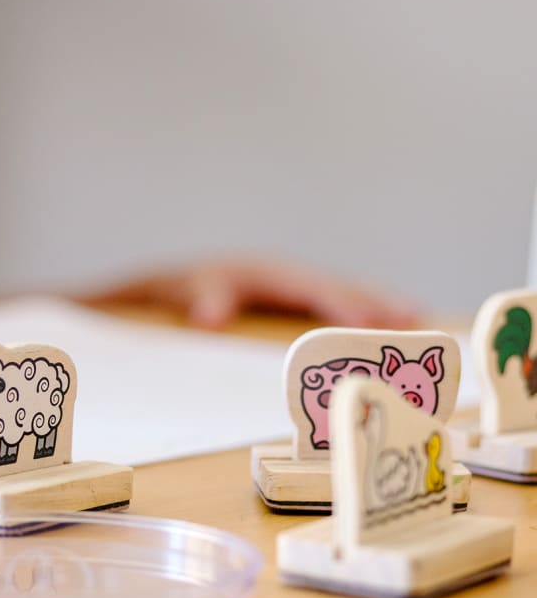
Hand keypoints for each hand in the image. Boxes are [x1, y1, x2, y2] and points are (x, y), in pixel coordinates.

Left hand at [90, 256, 420, 330]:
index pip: (311, 288)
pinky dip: (365, 309)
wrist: (180, 281)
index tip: (364, 322)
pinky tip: (392, 325)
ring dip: (378, 304)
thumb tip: (207, 319)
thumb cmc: (187, 288)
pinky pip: (337, 302)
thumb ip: (204, 302)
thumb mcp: (190, 292)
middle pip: (338, 286)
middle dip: (374, 302)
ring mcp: (297, 285)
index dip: (339, 304)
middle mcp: (290, 274)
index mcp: (269, 272)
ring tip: (417, 320)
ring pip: (344, 292)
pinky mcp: (299, 299)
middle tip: (412, 319)